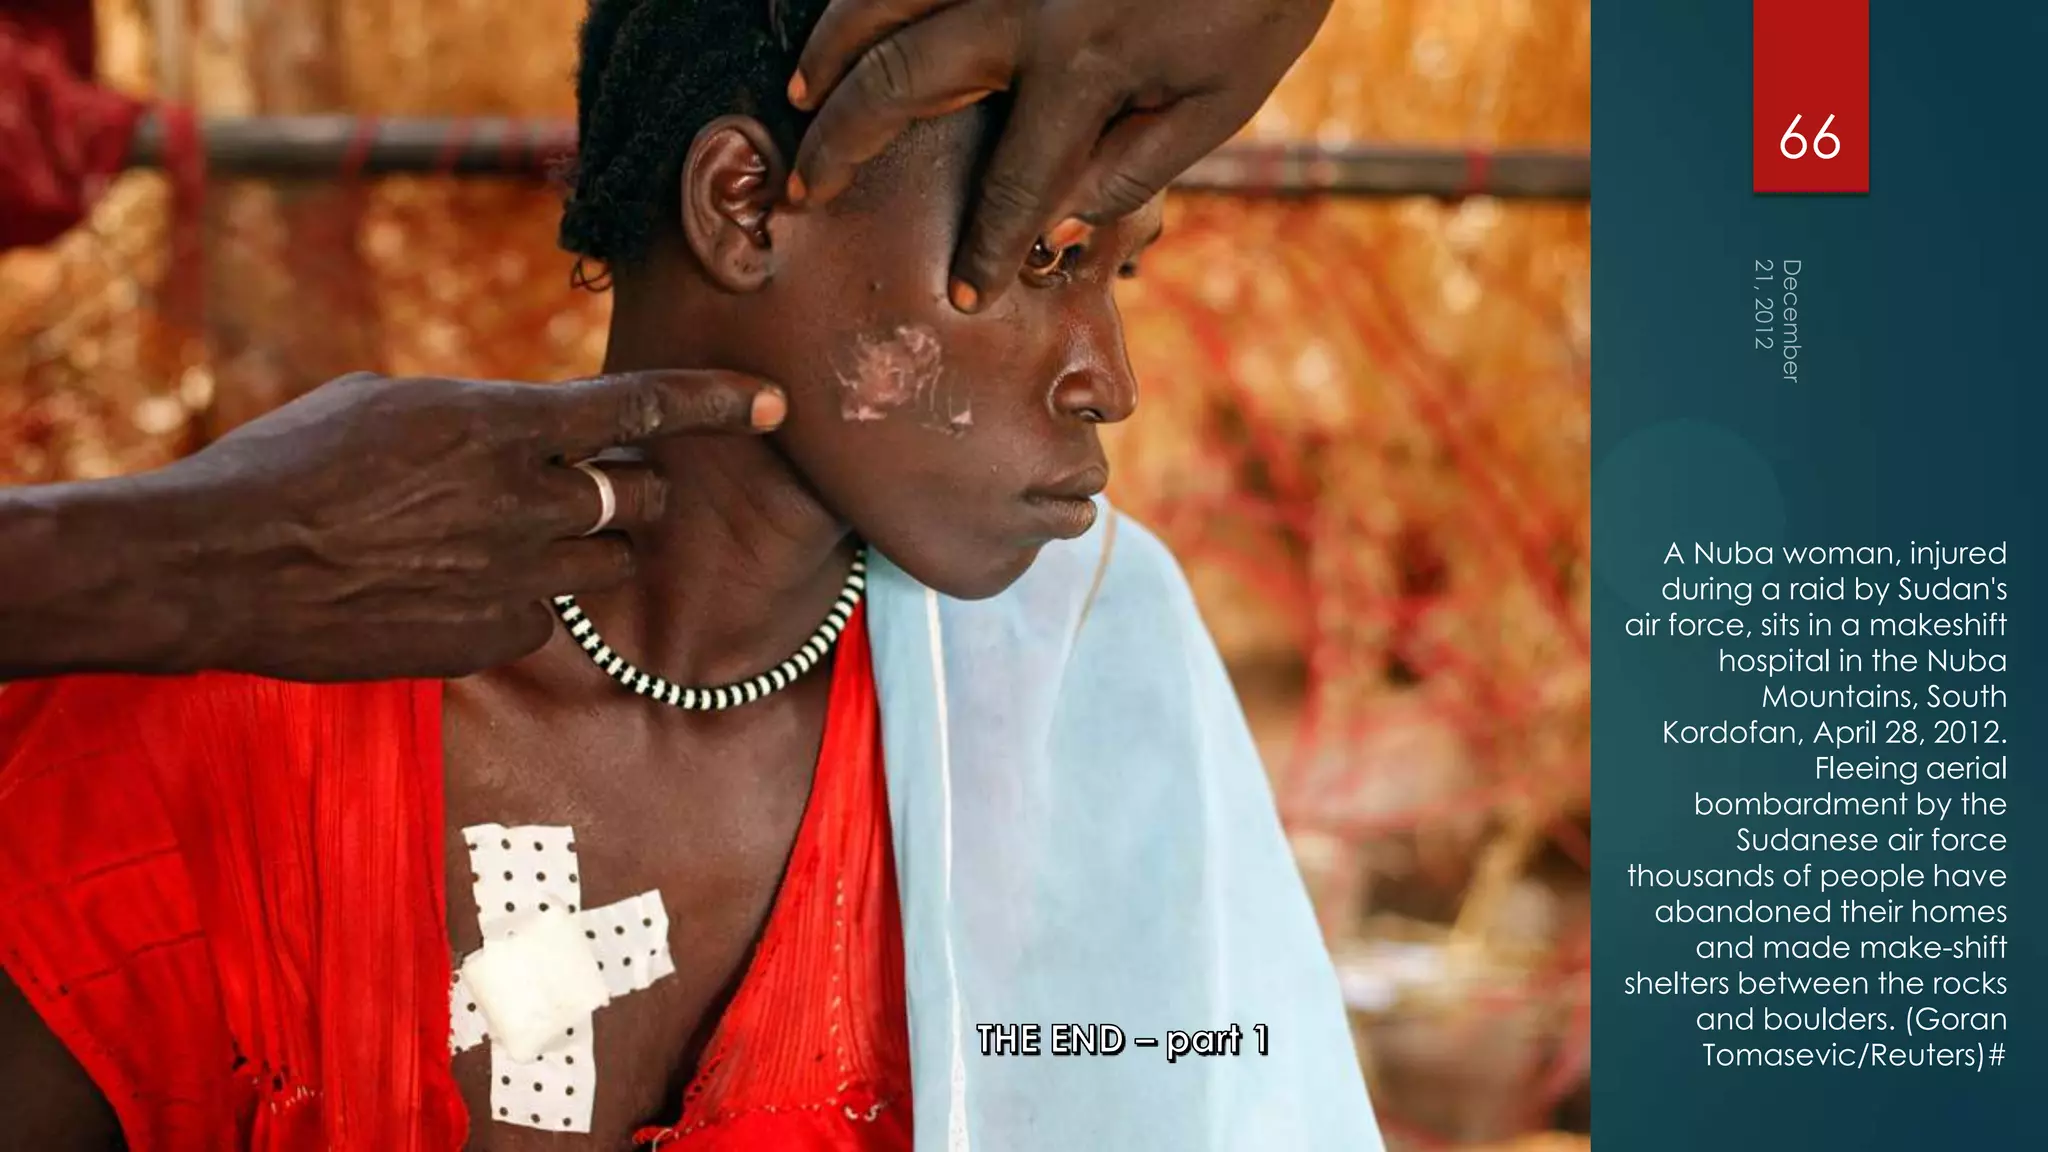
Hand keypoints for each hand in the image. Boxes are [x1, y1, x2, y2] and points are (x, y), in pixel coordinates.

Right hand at [130, 370, 784, 680]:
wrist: (220, 566)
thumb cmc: (286, 467)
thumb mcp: (386, 406)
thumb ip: (481, 419)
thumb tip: (525, 432)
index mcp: (498, 424)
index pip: (638, 407)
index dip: (717, 402)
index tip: (775, 402)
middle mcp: (524, 500)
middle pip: (641, 496)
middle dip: (628, 488)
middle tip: (585, 487)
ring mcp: (513, 577)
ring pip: (607, 562)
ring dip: (581, 547)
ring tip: (499, 539)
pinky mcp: (492, 640)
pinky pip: (546, 618)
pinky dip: (520, 603)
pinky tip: (449, 591)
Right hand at [785, 0, 1333, 311]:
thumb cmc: (1261, 1)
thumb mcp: (1219, 103)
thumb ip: (1132, 169)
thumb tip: (1053, 230)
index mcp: (1080, 67)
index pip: (1013, 185)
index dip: (983, 249)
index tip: (960, 294)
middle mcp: (1022, 4)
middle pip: (900, 83)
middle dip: (843, 146)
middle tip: (804, 191)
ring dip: (831, 50)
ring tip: (797, 96)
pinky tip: (849, 19)